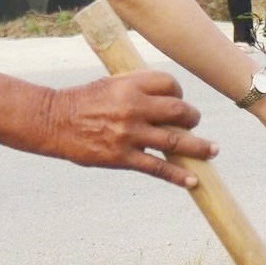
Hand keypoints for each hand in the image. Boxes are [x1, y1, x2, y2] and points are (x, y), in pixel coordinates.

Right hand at [46, 72, 215, 184]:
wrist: (52, 121)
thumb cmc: (83, 101)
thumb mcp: (110, 84)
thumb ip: (137, 86)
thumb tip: (166, 95)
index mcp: (130, 85)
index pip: (170, 84)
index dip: (179, 92)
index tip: (178, 101)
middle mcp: (133, 108)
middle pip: (179, 111)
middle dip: (192, 118)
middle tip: (194, 123)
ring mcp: (129, 134)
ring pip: (175, 141)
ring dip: (199, 147)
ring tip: (212, 150)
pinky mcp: (122, 157)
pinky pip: (157, 168)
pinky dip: (178, 175)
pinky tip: (193, 180)